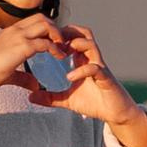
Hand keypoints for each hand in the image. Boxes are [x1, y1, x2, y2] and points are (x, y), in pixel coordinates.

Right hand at [0, 15, 68, 100]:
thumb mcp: (9, 72)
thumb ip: (24, 77)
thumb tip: (35, 85)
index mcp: (12, 32)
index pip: (34, 20)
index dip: (48, 28)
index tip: (56, 41)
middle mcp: (16, 30)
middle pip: (43, 18)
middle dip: (56, 28)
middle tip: (63, 43)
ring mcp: (19, 36)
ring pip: (46, 25)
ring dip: (58, 35)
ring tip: (63, 48)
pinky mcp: (22, 47)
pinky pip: (45, 43)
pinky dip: (55, 49)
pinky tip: (60, 57)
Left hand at [26, 27, 146, 146]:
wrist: (115, 113)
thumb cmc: (95, 102)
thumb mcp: (67, 100)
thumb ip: (50, 97)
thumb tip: (31, 97)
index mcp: (83, 60)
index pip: (73, 37)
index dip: (59, 35)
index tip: (45, 42)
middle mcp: (92, 59)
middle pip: (83, 33)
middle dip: (67, 33)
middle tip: (53, 42)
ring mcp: (100, 67)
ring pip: (90, 44)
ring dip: (76, 45)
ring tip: (61, 54)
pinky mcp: (106, 78)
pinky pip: (95, 68)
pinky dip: (81, 70)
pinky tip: (69, 77)